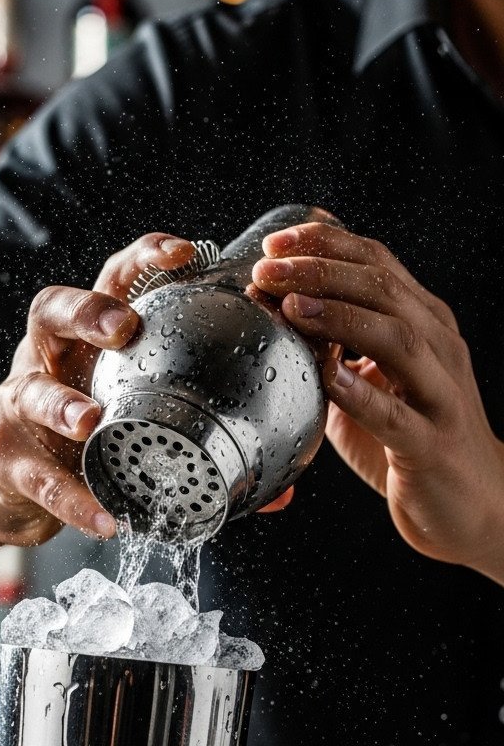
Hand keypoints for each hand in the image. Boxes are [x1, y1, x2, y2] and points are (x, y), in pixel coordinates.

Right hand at [0, 234, 200, 545]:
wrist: (8, 489)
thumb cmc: (84, 441)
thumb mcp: (136, 425)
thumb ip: (209, 450)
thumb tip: (283, 494)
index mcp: (87, 340)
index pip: (113, 281)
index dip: (144, 260)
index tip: (186, 252)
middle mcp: (46, 359)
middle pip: (52, 310)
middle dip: (88, 313)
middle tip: (124, 328)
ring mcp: (18, 407)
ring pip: (29, 392)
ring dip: (62, 404)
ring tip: (90, 421)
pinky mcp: (5, 462)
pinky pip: (39, 481)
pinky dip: (73, 500)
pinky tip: (106, 520)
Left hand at [252, 221, 503, 578]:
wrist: (475, 505)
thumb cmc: (418, 442)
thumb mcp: (375, 383)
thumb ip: (337, 350)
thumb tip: (280, 317)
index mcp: (425, 325)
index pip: (377, 263)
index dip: (326, 245)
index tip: (277, 241)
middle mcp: (439, 348)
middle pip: (382, 289)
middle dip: (321, 271)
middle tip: (271, 267)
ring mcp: (439, 394)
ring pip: (396, 337)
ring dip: (339, 317)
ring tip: (293, 306)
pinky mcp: (430, 444)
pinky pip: (394, 414)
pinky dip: (359, 392)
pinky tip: (327, 377)